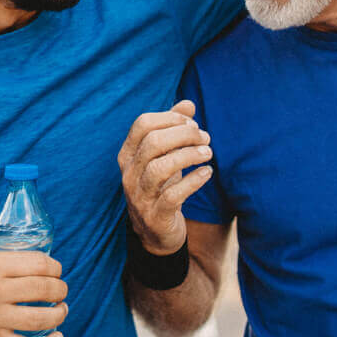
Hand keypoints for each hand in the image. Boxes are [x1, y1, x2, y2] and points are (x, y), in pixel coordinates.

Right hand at [0, 247, 67, 336]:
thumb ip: (7, 254)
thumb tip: (38, 255)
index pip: (38, 264)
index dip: (55, 267)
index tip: (57, 271)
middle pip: (43, 290)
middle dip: (60, 289)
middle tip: (61, 290)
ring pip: (40, 319)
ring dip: (59, 314)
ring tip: (61, 309)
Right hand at [118, 100, 213, 255]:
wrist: (156, 232)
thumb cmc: (161, 186)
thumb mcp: (164, 156)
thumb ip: (173, 129)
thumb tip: (189, 104)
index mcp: (127, 155)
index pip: (142, 124)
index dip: (170, 118)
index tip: (192, 123)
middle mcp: (129, 174)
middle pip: (153, 143)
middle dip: (183, 135)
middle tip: (205, 138)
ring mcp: (139, 196)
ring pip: (160, 168)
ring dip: (188, 156)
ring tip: (208, 153)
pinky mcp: (155, 216)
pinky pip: (173, 195)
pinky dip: (193, 181)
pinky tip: (207, 172)